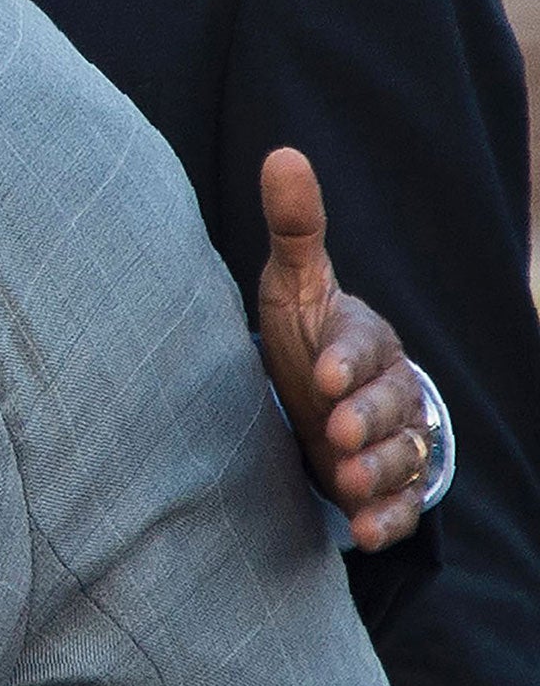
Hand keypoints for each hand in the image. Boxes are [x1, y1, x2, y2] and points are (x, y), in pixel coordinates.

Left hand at [257, 148, 430, 552]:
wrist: (323, 394)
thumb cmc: (308, 332)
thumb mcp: (295, 282)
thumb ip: (294, 227)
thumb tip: (283, 154)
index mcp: (365, 336)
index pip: (361, 345)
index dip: (346, 361)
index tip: (322, 376)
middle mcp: (388, 387)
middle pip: (393, 404)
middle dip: (369, 420)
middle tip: (339, 433)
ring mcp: (392, 437)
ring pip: (402, 455)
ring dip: (378, 472)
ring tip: (347, 483)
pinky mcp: (386, 482)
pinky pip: (400, 503)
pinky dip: (387, 517)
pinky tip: (364, 530)